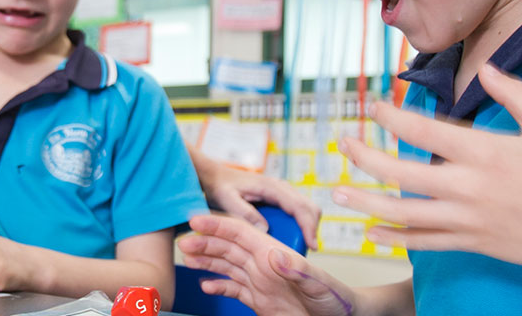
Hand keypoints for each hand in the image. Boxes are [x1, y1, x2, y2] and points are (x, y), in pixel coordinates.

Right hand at [179, 214, 355, 315]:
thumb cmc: (338, 302)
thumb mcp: (321, 286)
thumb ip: (299, 270)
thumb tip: (275, 255)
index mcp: (276, 255)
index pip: (243, 234)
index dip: (219, 225)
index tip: (196, 220)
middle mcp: (265, 266)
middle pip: (229, 248)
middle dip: (206, 243)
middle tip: (183, 243)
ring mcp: (262, 283)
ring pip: (228, 266)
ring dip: (207, 262)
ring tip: (188, 259)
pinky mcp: (261, 301)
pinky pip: (235, 290)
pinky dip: (219, 287)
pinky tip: (206, 286)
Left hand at [202, 161, 321, 247]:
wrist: (214, 176)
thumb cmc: (219, 186)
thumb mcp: (226, 199)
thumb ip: (244, 213)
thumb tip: (264, 230)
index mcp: (270, 186)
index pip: (299, 206)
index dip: (308, 226)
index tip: (312, 244)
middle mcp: (280, 187)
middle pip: (308, 206)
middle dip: (313, 227)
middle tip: (309, 249)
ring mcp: (281, 191)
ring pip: (305, 208)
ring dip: (308, 225)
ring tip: (303, 246)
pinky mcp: (278, 197)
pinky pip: (296, 210)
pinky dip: (300, 223)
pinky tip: (293, 238)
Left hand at [332, 64, 521, 270]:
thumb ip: (514, 92)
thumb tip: (486, 67)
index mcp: (485, 152)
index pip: (425, 131)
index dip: (394, 117)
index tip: (375, 107)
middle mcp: (470, 187)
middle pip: (404, 173)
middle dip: (367, 158)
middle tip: (345, 144)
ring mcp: (468, 219)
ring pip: (406, 213)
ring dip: (367, 202)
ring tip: (338, 192)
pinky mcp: (473, 243)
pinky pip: (426, 243)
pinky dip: (395, 239)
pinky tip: (371, 232)